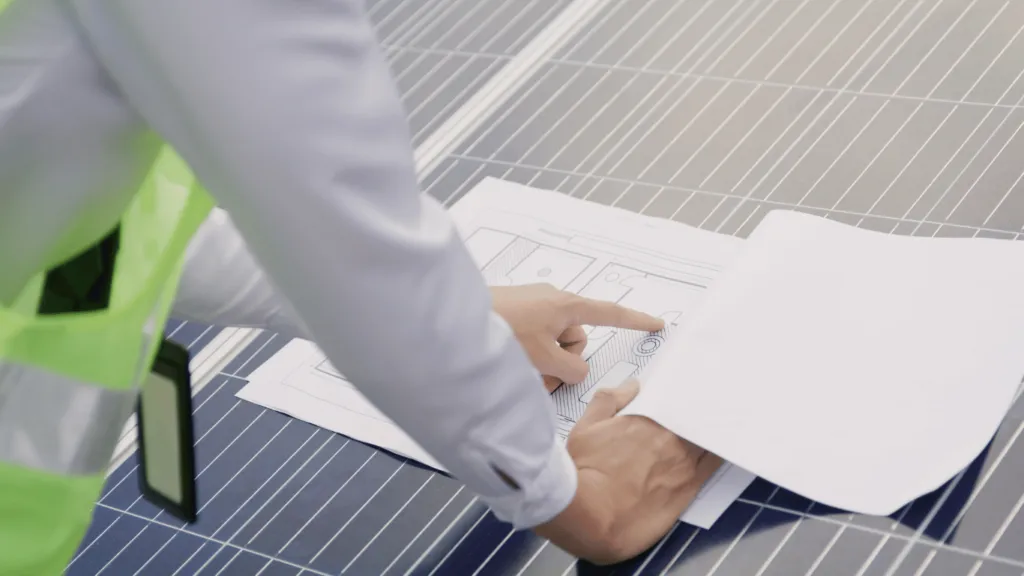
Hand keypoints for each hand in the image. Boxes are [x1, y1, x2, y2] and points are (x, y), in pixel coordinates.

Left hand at [491, 284, 663, 391]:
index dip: (635, 321)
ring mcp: (534, 306)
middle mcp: (553, 301)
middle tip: (539, 374)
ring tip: (518, 367)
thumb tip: (574, 369)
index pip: (611, 313)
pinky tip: (509, 359)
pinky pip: (535, 339)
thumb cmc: (501, 331)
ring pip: (554, 344)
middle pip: (576, 340)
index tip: (657, 323)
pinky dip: (529, 355)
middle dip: (563, 362)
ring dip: (543, 362)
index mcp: (567, 305)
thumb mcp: (544, 358)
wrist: (455, 318)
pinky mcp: (516, 313)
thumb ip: (571, 368)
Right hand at [534, 378, 721, 564]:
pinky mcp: (689, 489)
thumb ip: (610, 400)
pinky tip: (722, 449)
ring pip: (708, 440)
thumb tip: (633, 385)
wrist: (593, 516)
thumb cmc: (585, 471)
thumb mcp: (586, 426)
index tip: (686, 392)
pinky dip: (717, 455)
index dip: (682, 397)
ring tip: (718, 426)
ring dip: (710, 433)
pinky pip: (713, 466)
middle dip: (698, 413)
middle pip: (695, 419)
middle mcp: (671, 437)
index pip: (676, 401)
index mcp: (648, 417)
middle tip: (706, 406)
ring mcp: (684, 463)